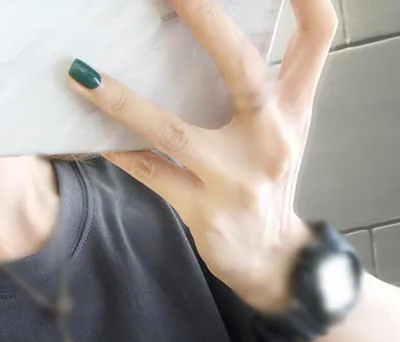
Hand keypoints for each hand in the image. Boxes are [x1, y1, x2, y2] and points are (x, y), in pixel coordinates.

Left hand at [66, 0, 337, 312]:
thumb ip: (263, 86)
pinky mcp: (203, 211)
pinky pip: (150, 173)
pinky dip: (118, 151)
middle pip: (243, 68)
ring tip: (81, 74)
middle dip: (205, 19)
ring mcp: (235, 178)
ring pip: (173, 130)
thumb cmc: (267, 185)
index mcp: (294, 109)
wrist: (270, 259)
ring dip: (123, 101)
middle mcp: (271, 138)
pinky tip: (88, 134)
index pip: (317, 36)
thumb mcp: (282, 131)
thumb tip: (213, 33)